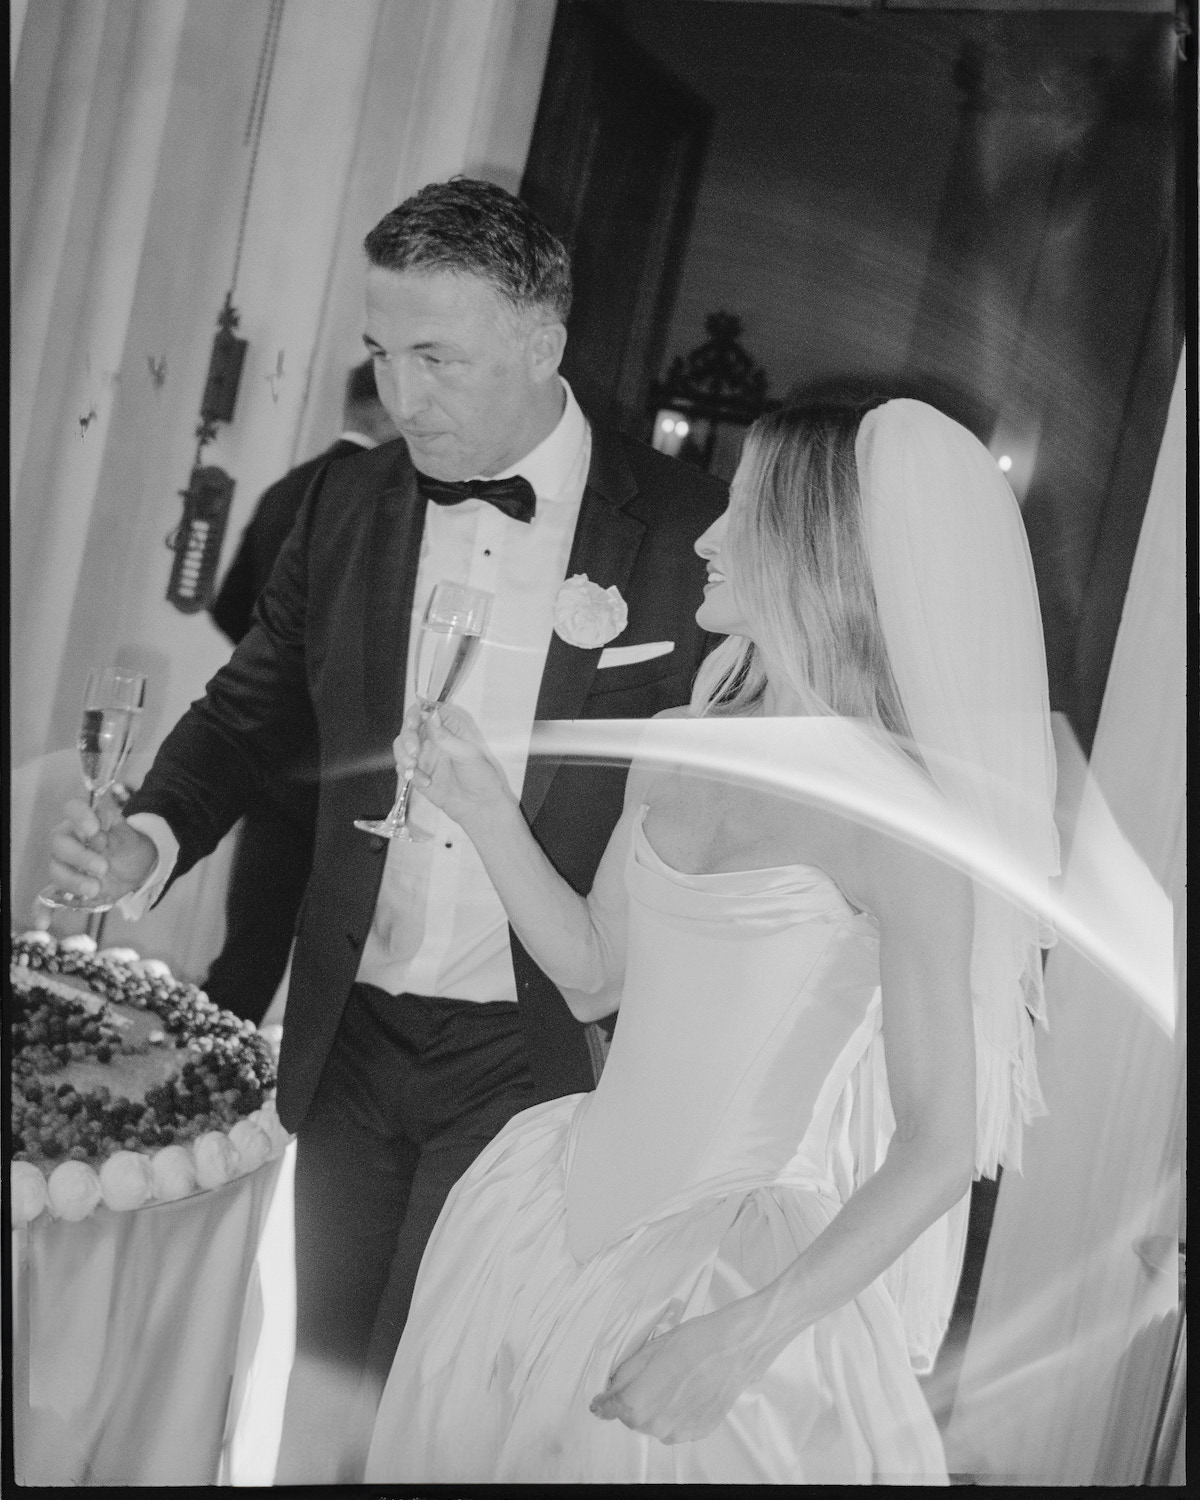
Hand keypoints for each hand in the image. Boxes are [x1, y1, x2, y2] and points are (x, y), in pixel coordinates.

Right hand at [47, 792, 156, 905]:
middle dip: (80, 857)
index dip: (80, 817)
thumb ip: (116, 831)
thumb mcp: (131, 836)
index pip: (73, 809)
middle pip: (59, 844)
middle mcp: (69, 840)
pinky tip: (43, 923)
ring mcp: (66, 865)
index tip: (95, 829)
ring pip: (56, 870)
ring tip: (96, 889)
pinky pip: (48, 897)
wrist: (137, 866)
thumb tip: (99, 835)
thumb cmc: (131, 845)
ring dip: (74, 882)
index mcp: (85, 821)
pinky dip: (44, 910)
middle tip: (103, 868)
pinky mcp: (67, 887)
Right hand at [399, 704, 512, 832]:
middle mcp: (434, 739)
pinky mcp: (417, 773)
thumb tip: (431, 714)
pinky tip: (426, 783)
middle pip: (409, 728)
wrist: (479, 807)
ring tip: (413, 768)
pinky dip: (410, 774)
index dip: (416, 714)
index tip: (413, 723)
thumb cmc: (481, 778)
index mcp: (449, 728)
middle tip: (414, 752)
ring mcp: (424, 756)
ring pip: (401, 746)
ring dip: (403, 756)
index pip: (426, 712)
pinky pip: (402, 768)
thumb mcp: (467, 755)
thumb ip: (446, 737)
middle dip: (407, 738)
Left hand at [589, 1302, 773, 1444]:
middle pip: (634, 1418)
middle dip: (632, 1401)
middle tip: (645, 1376)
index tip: (599, 1401)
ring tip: (671, 1380)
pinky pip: (677, 1426)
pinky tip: (686, 1389)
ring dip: (654, 1408)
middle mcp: (659, 1425)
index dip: (604, 1404)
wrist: (737, 1346)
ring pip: (655, 1424)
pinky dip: (675, 1412)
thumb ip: (626, 1374)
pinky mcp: (701, 1431)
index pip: (613, 1410)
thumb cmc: (696, 1341)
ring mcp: (682, 1432)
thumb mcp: (651, 1349)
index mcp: (641, 1404)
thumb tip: (611, 1389)